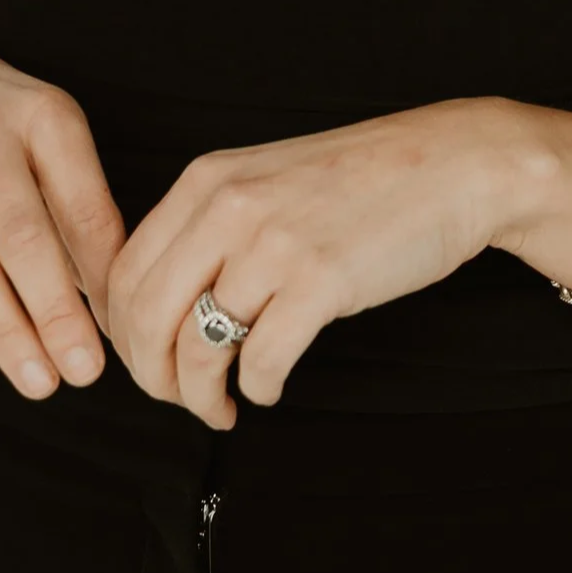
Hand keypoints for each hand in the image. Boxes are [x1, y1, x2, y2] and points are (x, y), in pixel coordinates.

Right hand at [0, 39, 126, 399]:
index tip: (126, 328)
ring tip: (37, 382)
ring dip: (2, 328)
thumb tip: (117, 298)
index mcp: (43, 117)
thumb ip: (78, 202)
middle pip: (24, 236)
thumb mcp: (50, 133)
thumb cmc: (1, 122)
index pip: (82, 205)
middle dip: (57, 311)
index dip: (105, 273)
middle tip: (85, 373)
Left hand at [104, 99, 535, 426]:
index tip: (145, 361)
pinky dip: (258, 389)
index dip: (122, 335)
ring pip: (196, 348)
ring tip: (221, 407)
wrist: (449, 165)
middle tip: (177, 398)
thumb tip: (157, 303)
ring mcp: (274, 243)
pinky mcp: (321, 281)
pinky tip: (268, 388)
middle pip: (145, 317)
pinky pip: (262, 361)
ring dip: (200, 397)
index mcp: (205, 180)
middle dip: (152, 377)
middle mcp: (228, 207)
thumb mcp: (263, 178)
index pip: (122, 273)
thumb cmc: (359, 180)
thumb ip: (207, 225)